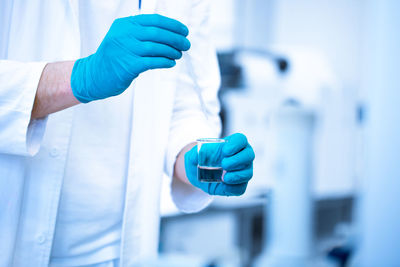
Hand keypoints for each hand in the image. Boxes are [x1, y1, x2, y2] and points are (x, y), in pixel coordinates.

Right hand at [71, 14, 190, 102]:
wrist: (94, 75)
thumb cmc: (114, 57)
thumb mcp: (123, 38)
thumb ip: (142, 33)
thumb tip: (171, 34)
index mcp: (125, 24)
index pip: (154, 20)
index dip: (173, 25)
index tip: (184, 31)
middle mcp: (124, 34)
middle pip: (158, 33)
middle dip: (176, 39)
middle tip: (186, 44)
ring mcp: (126, 50)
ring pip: (157, 48)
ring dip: (172, 51)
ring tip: (178, 55)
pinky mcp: (129, 66)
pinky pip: (153, 62)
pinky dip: (165, 62)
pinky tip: (171, 63)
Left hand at [184, 133, 254, 195]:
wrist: (197, 175)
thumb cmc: (198, 160)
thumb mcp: (192, 155)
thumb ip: (194, 154)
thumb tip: (198, 155)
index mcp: (232, 144)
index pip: (241, 139)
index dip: (236, 144)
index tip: (225, 150)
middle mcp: (240, 156)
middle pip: (249, 155)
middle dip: (238, 160)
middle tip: (224, 164)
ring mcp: (242, 171)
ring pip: (248, 173)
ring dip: (237, 175)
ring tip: (224, 177)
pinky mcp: (238, 185)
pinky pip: (241, 188)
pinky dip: (233, 187)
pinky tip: (224, 185)